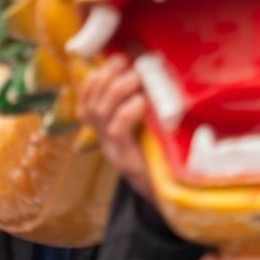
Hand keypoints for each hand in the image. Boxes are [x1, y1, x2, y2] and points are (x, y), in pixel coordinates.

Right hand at [78, 54, 151, 198]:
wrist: (172, 200)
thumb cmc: (164, 160)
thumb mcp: (152, 130)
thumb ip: (147, 108)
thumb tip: (155, 71)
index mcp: (107, 131)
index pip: (87, 101)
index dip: (95, 79)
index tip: (115, 59)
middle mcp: (105, 140)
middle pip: (92, 105)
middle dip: (107, 79)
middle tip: (127, 64)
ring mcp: (113, 150)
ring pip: (100, 113)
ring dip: (117, 90)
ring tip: (136, 78)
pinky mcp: (126, 161)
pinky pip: (117, 131)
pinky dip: (126, 112)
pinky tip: (139, 102)